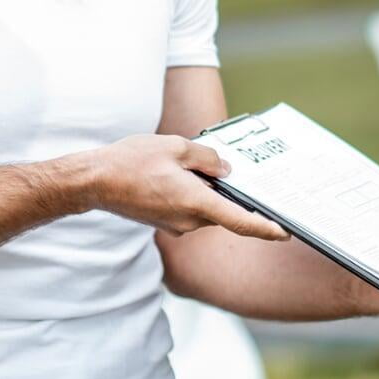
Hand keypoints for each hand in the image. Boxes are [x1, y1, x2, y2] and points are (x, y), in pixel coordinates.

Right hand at [80, 134, 288, 240]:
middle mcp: (189, 221)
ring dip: (205, 190)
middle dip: (228, 192)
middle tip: (226, 168)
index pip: (240, 221)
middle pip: (223, 209)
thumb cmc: (132, 162)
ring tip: (187, 163)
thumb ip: (207, 158)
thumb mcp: (176, 146)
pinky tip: (175, 174)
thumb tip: (225, 169)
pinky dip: (191, 193)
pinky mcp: (164, 222)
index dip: (265, 227)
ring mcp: (175, 225)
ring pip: (205, 207)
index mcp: (196, 202)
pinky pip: (189, 208)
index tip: (284, 231)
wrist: (94, 181)